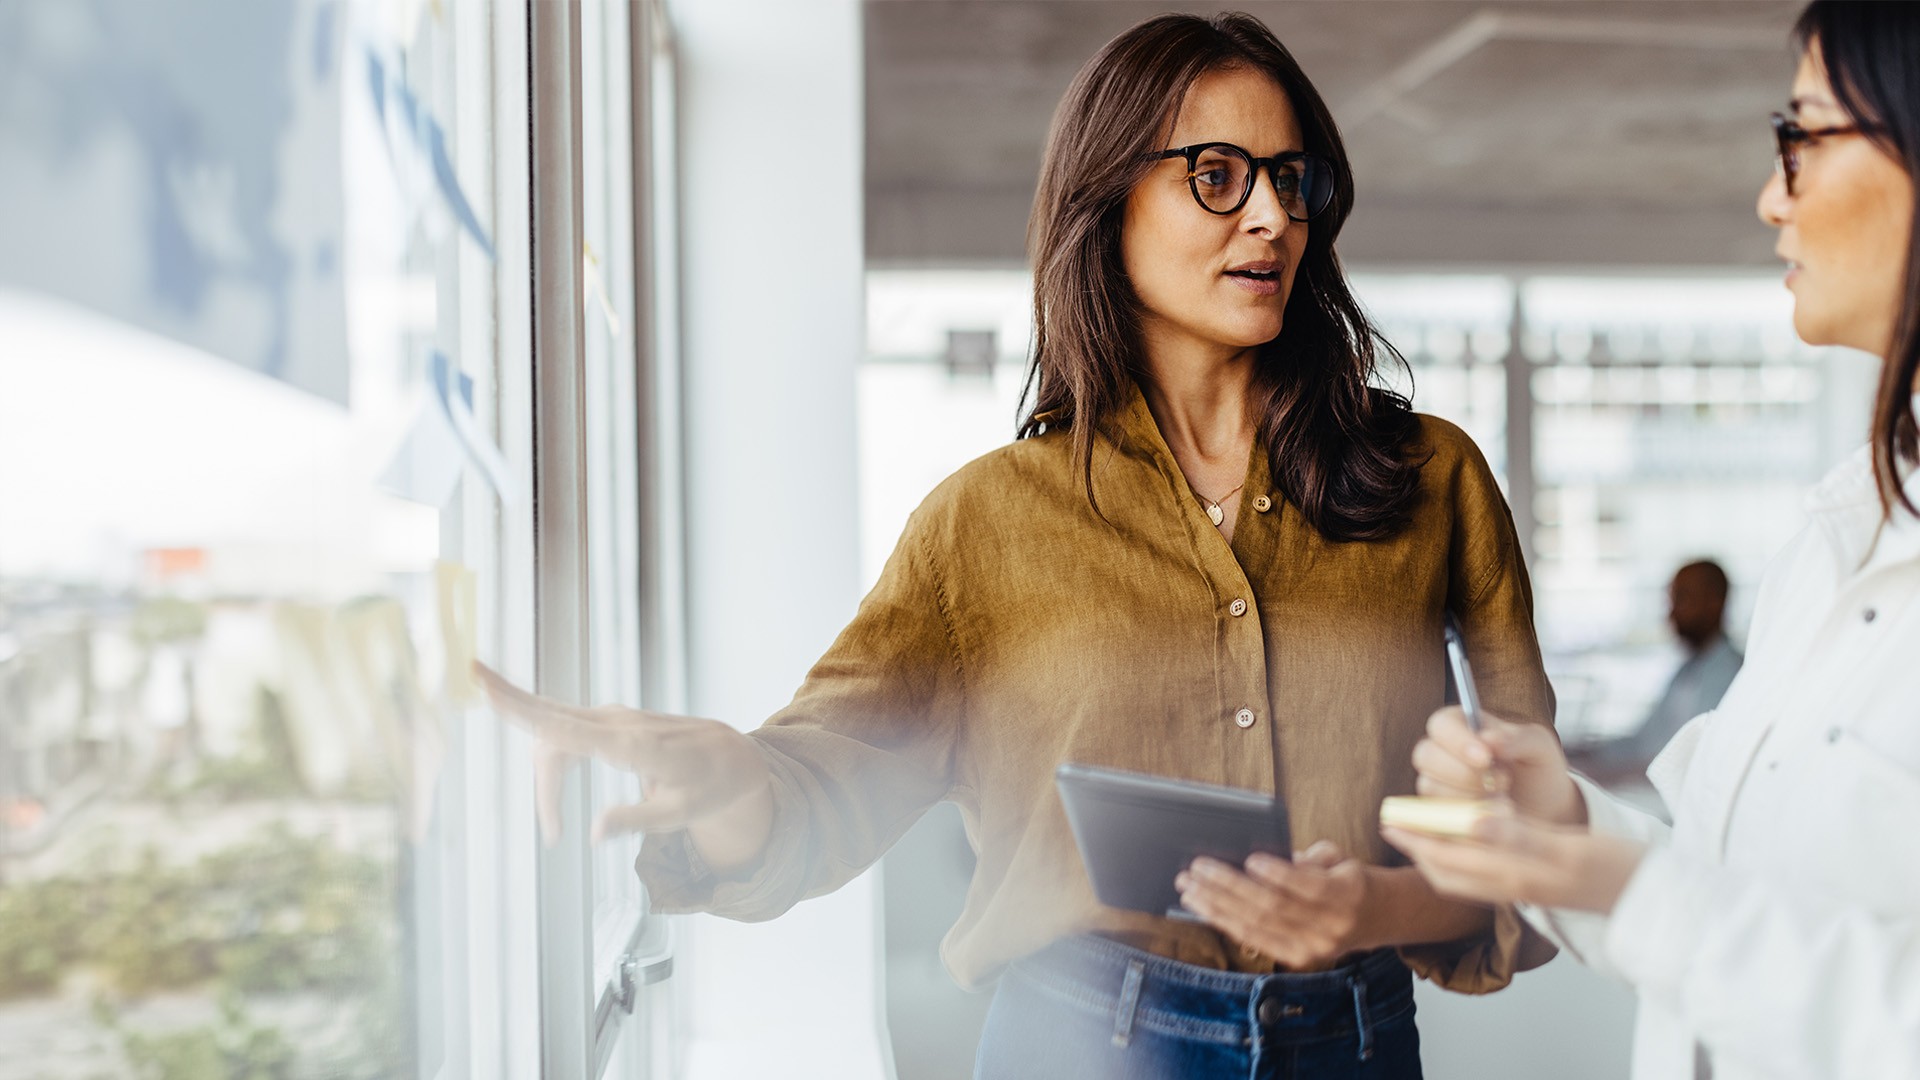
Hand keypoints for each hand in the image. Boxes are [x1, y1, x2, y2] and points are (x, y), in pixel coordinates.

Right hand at [474, 662, 772, 847]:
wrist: (731, 755)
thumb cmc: (710, 786)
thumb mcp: (682, 814)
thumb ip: (635, 820)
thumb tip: (591, 832)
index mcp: (631, 745)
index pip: (565, 727)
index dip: (521, 707)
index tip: (485, 685)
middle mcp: (617, 724)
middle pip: (549, 726)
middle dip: (521, 730)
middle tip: (526, 779)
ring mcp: (613, 719)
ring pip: (555, 734)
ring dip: (547, 781)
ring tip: (555, 828)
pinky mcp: (610, 724)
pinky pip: (566, 732)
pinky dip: (553, 761)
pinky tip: (551, 787)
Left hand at [1175, 841, 1372, 968]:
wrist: (1377, 917)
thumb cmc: (1347, 877)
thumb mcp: (1338, 858)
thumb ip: (1307, 858)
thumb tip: (1265, 859)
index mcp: (1346, 895)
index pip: (1308, 887)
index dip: (1277, 874)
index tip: (1250, 859)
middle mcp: (1330, 928)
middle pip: (1273, 908)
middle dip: (1229, 887)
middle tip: (1198, 868)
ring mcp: (1312, 949)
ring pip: (1257, 926)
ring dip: (1217, 906)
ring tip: (1189, 887)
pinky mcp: (1297, 959)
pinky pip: (1254, 939)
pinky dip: (1224, 922)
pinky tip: (1203, 907)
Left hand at [1383, 814, 1644, 913]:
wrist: (1661, 899)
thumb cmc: (1620, 870)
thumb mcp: (1567, 848)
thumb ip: (1518, 835)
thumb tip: (1471, 819)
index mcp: (1514, 876)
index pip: (1447, 861)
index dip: (1415, 839)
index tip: (1389, 819)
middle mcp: (1514, 887)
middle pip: (1449, 872)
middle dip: (1418, 847)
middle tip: (1393, 821)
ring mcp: (1527, 888)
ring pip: (1466, 875)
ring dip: (1439, 853)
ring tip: (1421, 829)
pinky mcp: (1541, 885)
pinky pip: (1488, 874)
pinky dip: (1466, 857)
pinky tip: (1470, 839)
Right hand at [1412, 707, 1584, 825]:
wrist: (1545, 811)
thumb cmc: (1538, 771)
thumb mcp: (1539, 747)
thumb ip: (1518, 738)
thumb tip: (1489, 739)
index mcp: (1461, 725)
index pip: (1441, 724)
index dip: (1458, 740)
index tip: (1486, 757)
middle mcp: (1441, 752)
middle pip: (1426, 755)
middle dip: (1463, 773)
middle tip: (1502, 782)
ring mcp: (1435, 783)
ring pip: (1430, 786)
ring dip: (1469, 797)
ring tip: (1504, 800)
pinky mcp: (1437, 812)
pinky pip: (1436, 814)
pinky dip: (1466, 817)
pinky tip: (1492, 816)